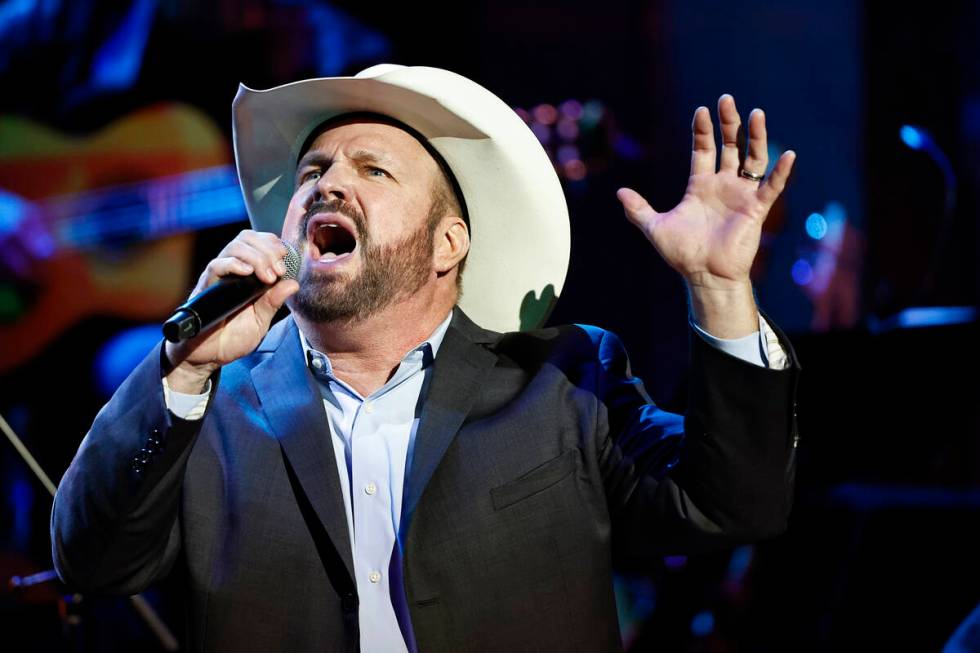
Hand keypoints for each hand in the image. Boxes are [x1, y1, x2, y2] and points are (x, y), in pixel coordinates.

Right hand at [164, 230, 298, 392]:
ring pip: (234, 247)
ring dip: (256, 257)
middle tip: (278, 270)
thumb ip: (273, 302)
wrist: (208, 356)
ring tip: (267, 276)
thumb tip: (293, 284)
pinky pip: (216, 266)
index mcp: (248, 275)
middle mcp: (233, 271)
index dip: (274, 245)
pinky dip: (233, 264)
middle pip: (247, 238)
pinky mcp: (206, 286)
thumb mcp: (261, 321)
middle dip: (267, 249)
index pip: (260, 243)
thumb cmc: (232, 338)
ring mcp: (219, 277)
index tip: (285, 260)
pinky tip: (246, 272)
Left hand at [617, 94, 795, 292]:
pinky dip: (781, 172)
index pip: (704, 149)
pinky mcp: (756, 209)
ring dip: (756, 137)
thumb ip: (638, 209)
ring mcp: (741, 195)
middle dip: (729, 124)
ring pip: (752, 159)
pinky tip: (788, 154)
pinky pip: (772, 188)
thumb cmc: (682, 253)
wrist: (703, 275)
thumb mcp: (655, 227)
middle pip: (729, 147)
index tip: (701, 110)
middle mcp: (723, 185)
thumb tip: (619, 193)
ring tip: (757, 113)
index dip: (703, 130)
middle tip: (726, 100)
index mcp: (700, 185)